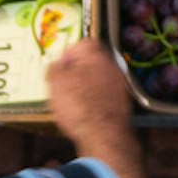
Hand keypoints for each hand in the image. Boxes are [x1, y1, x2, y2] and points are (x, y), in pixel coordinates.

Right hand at [43, 36, 136, 158]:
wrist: (103, 134)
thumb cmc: (80, 106)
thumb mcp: (56, 83)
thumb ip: (54, 68)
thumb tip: (55, 66)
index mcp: (96, 55)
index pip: (82, 43)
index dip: (68, 54)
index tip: (60, 66)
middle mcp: (112, 65)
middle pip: (92, 62)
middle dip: (77, 71)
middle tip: (64, 83)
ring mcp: (120, 84)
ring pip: (99, 78)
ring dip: (87, 86)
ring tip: (73, 100)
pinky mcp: (122, 102)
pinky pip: (105, 95)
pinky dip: (96, 100)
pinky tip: (86, 111)